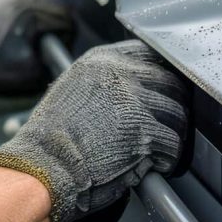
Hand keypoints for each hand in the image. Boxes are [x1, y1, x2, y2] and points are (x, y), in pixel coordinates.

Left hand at [0, 0, 71, 93]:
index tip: (56, 57)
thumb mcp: (22, 74)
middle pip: (54, 14)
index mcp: (34, 9)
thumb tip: (58, 66)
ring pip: (36, 12)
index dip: (67, 42)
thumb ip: (48, 69)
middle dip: (53, 35)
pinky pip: (19, 12)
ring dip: (36, 30)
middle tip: (43, 56)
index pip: (68, 21)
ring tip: (25, 51)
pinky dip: (20, 27)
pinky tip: (7, 44)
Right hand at [0, 41, 187, 221]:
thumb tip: (135, 88)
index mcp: (101, 61)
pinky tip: (154, 164)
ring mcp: (133, 102)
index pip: (152, 55)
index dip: (164, 77)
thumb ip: (104, 82)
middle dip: (172, 109)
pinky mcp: (143, 133)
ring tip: (158, 149)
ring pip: (178, 115)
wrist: (42, 167)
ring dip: (172, 135)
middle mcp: (119, 74)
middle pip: (172, 85)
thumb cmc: (51, 139)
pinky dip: (168, 159)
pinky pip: (174, 145)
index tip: (166, 91)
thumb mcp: (72, 91)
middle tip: (166, 127)